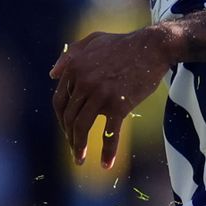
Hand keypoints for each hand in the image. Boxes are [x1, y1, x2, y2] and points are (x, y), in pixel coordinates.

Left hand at [50, 25, 178, 167]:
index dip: (61, 119)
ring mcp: (100, 94)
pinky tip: (106, 164)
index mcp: (74, 69)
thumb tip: (51, 75)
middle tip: (75, 149)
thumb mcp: (93, 40)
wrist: (154, 46)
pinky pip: (110, 133)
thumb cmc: (125, 44)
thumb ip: (70, 55)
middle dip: (69, 136)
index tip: (68, 130)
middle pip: (68, 117)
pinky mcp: (119, 105)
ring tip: (80, 160)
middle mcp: (83, 82)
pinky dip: (108, 152)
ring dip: (79, 147)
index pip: (60, 101)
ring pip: (81, 127)